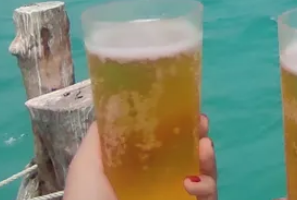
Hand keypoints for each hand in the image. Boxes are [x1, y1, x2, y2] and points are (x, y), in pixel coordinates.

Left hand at [65, 113, 217, 199]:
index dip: (179, 126)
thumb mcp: (87, 164)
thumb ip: (100, 137)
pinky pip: (209, 199)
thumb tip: (114, 106)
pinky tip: (191, 183)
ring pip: (205, 177)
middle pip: (191, 157)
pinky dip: (206, 188)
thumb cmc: (89, 198)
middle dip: (200, 137)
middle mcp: (162, 184)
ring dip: (208, 160)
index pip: (167, 145)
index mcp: (140, 170)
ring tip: (205, 148)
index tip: (188, 110)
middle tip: (202, 124)